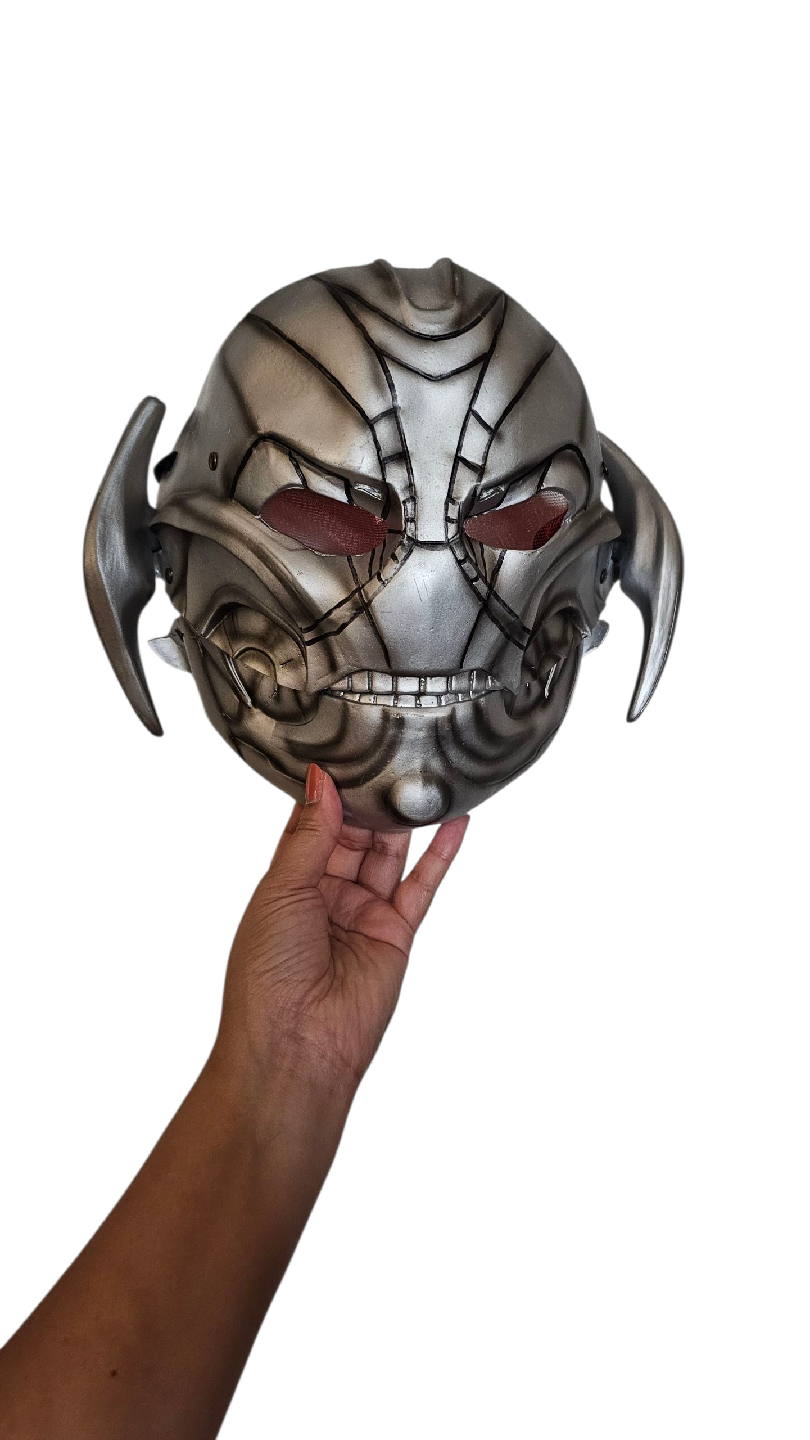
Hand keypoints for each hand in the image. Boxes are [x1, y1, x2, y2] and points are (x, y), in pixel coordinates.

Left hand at [214, 764, 468, 1102]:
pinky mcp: (396, 933)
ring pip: (389, 853)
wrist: (295, 1046)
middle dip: (370, 798)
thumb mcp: (281, 890)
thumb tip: (321, 782)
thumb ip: (310, 835)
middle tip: (390, 753)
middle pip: (355, 833)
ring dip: (404, 818)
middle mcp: (326, 895)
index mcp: (288, 883)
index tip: (346, 748)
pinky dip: (440, 854)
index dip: (329, 791)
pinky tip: (455, 822)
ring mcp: (363, 913)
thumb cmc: (267, 978)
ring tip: (423, 773)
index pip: (314, 824)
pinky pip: (421, 885)